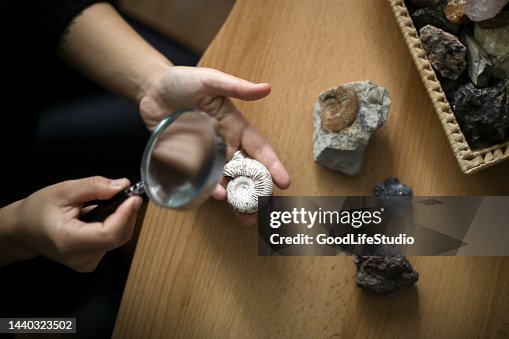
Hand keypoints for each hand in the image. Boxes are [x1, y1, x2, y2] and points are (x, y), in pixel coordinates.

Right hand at [0, 177, 142, 271]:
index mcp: (69, 241)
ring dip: (122, 220)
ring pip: (117, 240)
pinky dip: (114, 227)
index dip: (125, 215)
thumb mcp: (64, 191)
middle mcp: (80, 258)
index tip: (134, 197)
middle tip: (130, 195)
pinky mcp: (90, 263)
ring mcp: (86, 263)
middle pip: (117, 237)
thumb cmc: (39, 210)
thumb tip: (122, 185)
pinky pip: (112, 243)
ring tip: (113, 204)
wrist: (23, 231)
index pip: (108, 233)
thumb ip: (94, 187)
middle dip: (127, 215)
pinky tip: (104, 217)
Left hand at [139, 66, 290, 223]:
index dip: (272, 165)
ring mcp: (206, 155)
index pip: (259, 149)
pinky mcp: (187, 162)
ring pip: (225, 181)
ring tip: (245, 216)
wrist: (150, 89)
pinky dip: (208, 190)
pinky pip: (200, 180)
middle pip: (245, 172)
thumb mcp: (210, 80)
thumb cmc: (182, 81)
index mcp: (235, 127)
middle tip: (263, 209)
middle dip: (256, 192)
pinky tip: (215, 198)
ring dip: (235, 198)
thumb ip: (236, 87)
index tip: (284, 182)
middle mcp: (224, 144)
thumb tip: (266, 88)